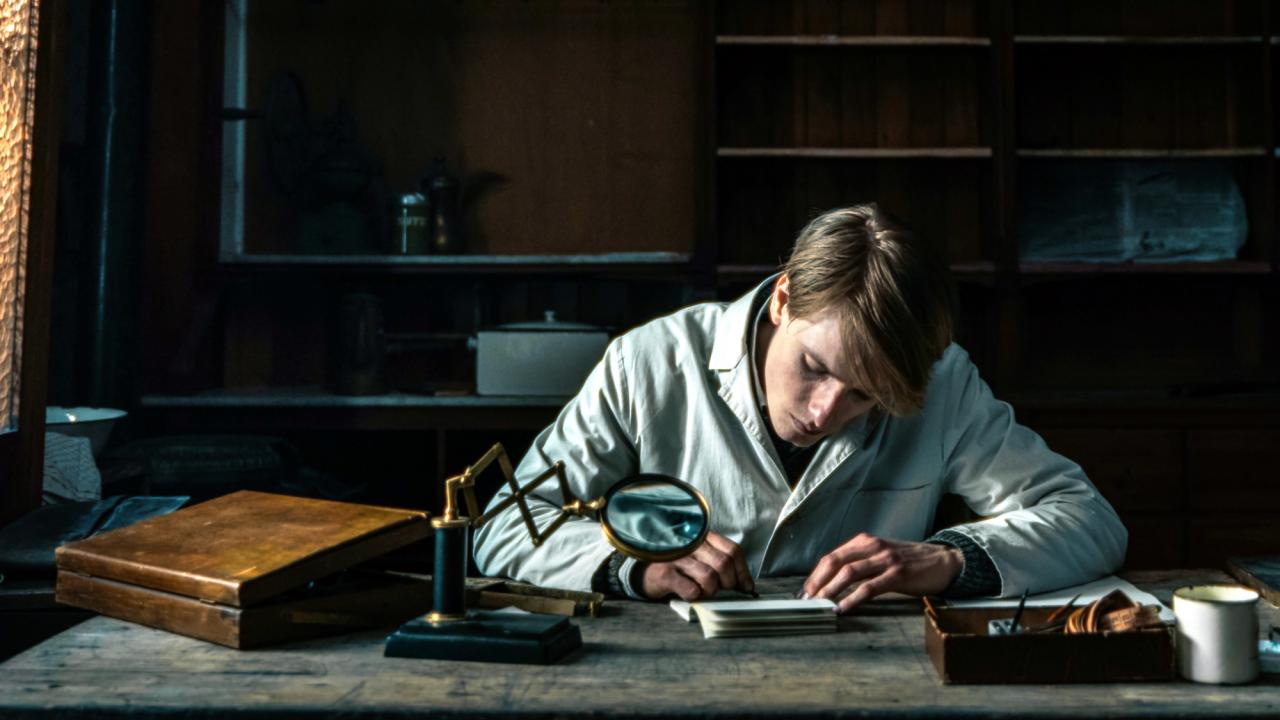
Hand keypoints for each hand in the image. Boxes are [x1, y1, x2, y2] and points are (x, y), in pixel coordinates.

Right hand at [638, 532, 753, 600]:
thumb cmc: (678, 565)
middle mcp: (690, 543)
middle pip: (724, 563)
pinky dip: (695, 596)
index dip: (743, 571)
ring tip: (703, 591)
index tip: (745, 586)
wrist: (643, 571)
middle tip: (722, 590)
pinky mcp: (665, 573)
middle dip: (728, 582)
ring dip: (711, 591)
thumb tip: (746, 585)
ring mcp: (676, 557)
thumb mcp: (700, 556)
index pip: (733, 550)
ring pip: (709, 577)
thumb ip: (721, 563)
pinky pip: (691, 589)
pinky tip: (689, 594)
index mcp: (702, 536)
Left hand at [800, 533, 962, 613]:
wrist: (943, 561)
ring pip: (849, 573)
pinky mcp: (897, 574)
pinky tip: (842, 608)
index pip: (832, 556)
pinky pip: (869, 587)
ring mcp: (885, 559)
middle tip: (806, 600)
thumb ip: (860, 562)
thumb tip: (832, 581)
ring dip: (830, 590)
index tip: (805, 591)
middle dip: (817, 582)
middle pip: (835, 562)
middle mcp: (872, 546)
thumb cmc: (909, 561)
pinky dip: (852, 599)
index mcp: (865, 541)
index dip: (815, 574)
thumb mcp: (881, 555)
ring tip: (819, 604)